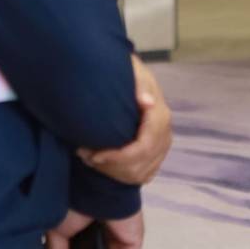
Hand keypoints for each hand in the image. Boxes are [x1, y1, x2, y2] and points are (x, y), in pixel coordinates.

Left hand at [78, 56, 173, 185]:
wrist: (130, 82)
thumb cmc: (128, 75)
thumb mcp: (134, 72)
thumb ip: (140, 84)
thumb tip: (147, 102)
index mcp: (160, 116)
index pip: (144, 147)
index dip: (119, 157)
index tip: (94, 155)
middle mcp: (164, 135)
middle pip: (139, 166)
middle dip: (109, 165)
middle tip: (85, 155)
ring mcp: (161, 147)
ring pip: (137, 175)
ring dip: (110, 171)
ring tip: (89, 156)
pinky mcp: (155, 156)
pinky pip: (140, 177)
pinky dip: (119, 175)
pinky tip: (102, 162)